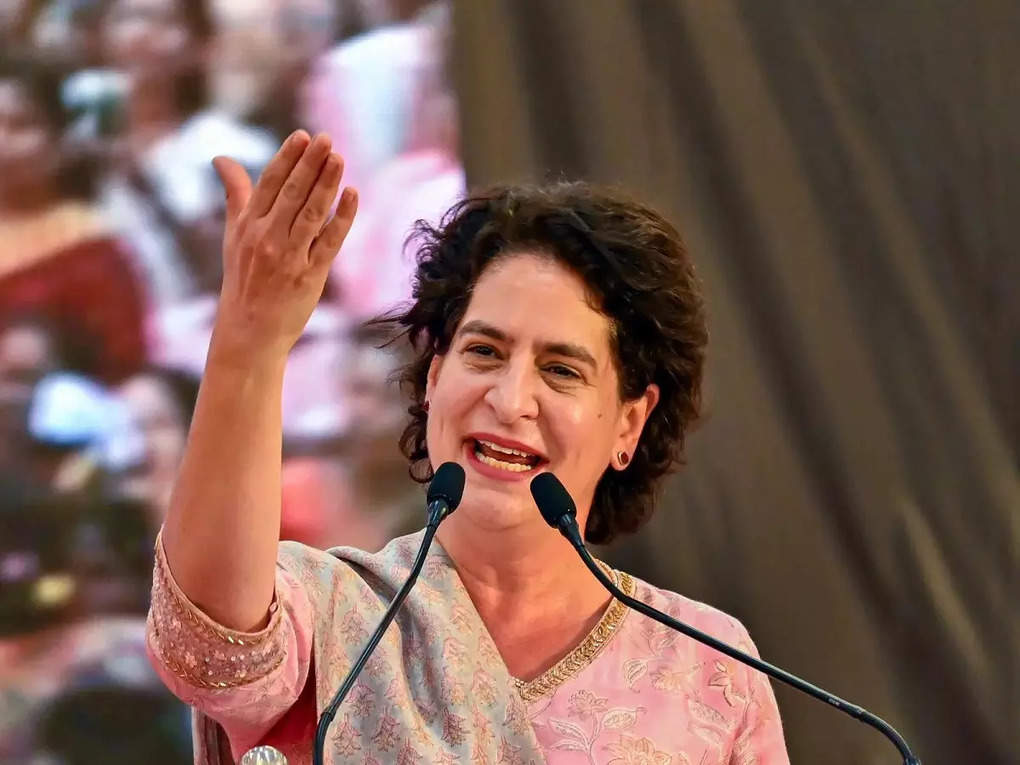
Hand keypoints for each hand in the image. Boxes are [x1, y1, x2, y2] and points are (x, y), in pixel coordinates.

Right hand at [207, 130, 357, 366]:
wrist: (248, 330)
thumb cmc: (243, 279)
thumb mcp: (234, 234)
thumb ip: (235, 194)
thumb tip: (220, 157)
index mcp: (248, 225)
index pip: (269, 184)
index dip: (287, 159)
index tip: (302, 136)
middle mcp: (266, 238)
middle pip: (292, 194)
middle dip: (309, 164)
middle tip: (326, 139)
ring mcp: (289, 257)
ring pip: (311, 214)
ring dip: (326, 184)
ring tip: (339, 158)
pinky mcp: (310, 275)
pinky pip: (329, 241)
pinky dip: (342, 218)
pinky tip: (353, 195)